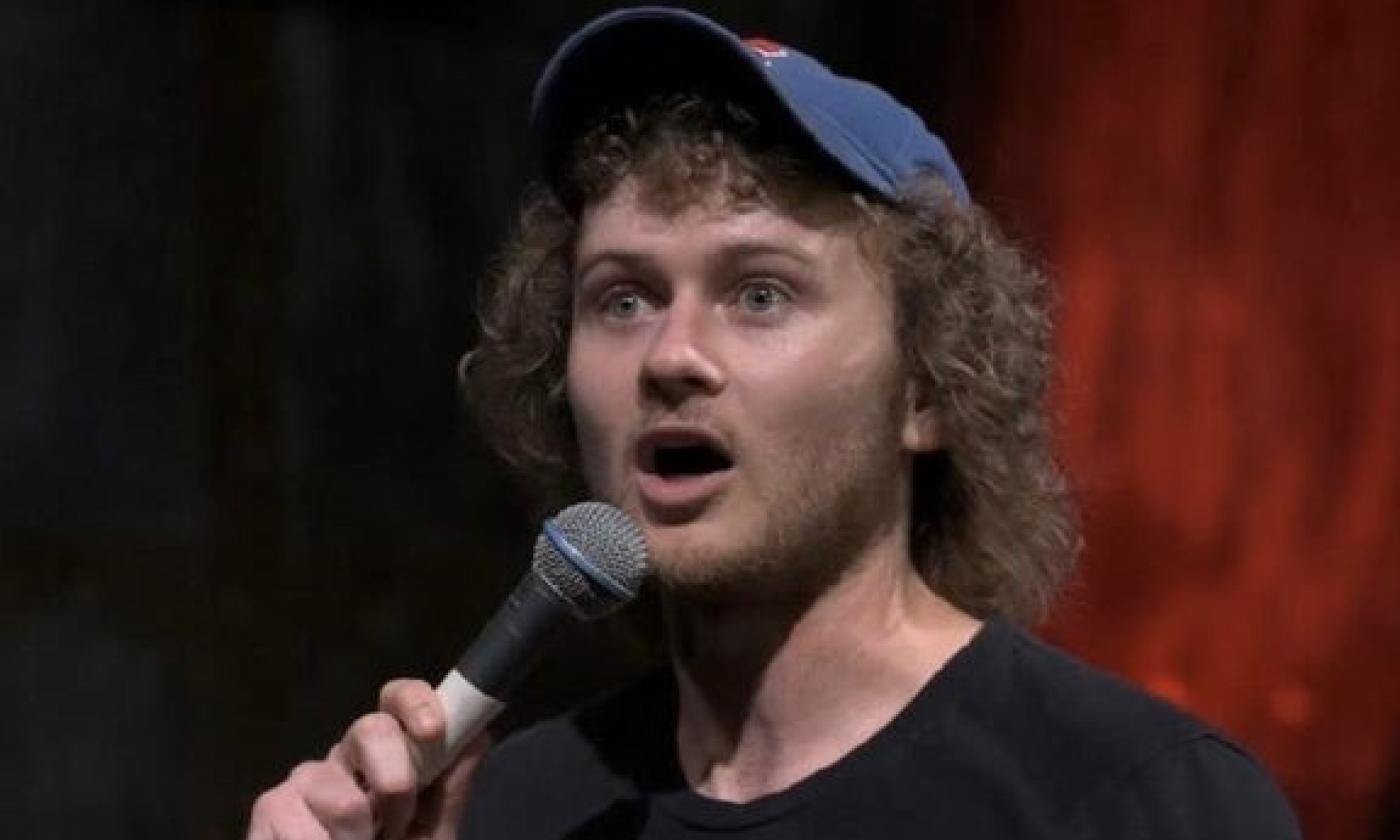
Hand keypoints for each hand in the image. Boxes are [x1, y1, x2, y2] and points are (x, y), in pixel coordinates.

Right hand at [247, 678, 490, 839]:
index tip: (432, 730)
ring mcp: (303, 782)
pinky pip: (294, 820)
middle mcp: (345, 759)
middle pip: (369, 729)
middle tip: (397, 830)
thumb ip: (451, 791)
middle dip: (395, 781)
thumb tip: (477, 736)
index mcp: (389, 755)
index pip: (397, 700)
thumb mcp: (433, 836)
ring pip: (336, 790)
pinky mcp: (270, 809)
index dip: (414, 702)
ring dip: (357, 837)